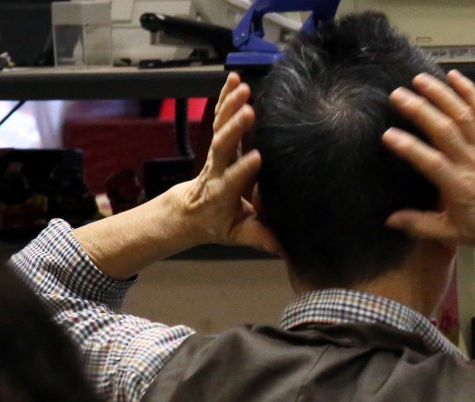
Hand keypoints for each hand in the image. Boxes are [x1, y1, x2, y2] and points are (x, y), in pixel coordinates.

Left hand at [176, 72, 278, 253]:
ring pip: (219, 126)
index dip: (243, 169)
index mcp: (224, 193)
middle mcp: (217, 169)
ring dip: (230, 106)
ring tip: (243, 88)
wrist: (191, 211)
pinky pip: (219, 115)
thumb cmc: (220, 224)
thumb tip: (283, 249)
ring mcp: (216, 153)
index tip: (257, 158)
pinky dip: (225, 96)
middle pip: (223, 146)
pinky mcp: (217, 140)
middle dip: (234, 129)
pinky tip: (234, 79)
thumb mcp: (238, 235)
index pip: (233, 180)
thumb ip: (259, 238)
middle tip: (248, 111)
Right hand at [381, 70, 474, 250]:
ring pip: (463, 115)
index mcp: (459, 187)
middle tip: (397, 95)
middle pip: (445, 130)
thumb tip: (390, 220)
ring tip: (419, 80)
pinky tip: (454, 76)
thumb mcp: (452, 234)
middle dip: (421, 110)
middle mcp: (472, 163)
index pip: (431, 163)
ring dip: (441, 94)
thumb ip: (420, 225)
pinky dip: (469, 91)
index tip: (388, 135)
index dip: (410, 147)